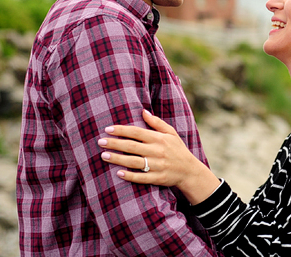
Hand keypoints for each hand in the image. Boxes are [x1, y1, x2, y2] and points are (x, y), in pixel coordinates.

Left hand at [98, 109, 218, 203]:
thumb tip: (143, 111)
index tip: (108, 129)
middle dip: (115, 143)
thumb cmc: (178, 150)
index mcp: (159, 138)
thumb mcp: (171, 133)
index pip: (137, 132)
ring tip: (103, 156)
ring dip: (118, 159)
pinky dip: (130, 176)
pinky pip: (141, 177)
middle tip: (100, 141)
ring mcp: (157, 165)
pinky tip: (118, 173)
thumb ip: (157, 123)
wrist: (189, 171)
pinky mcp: (157, 178)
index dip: (121, 130)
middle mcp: (157, 151)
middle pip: (132, 146)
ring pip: (134, 162)